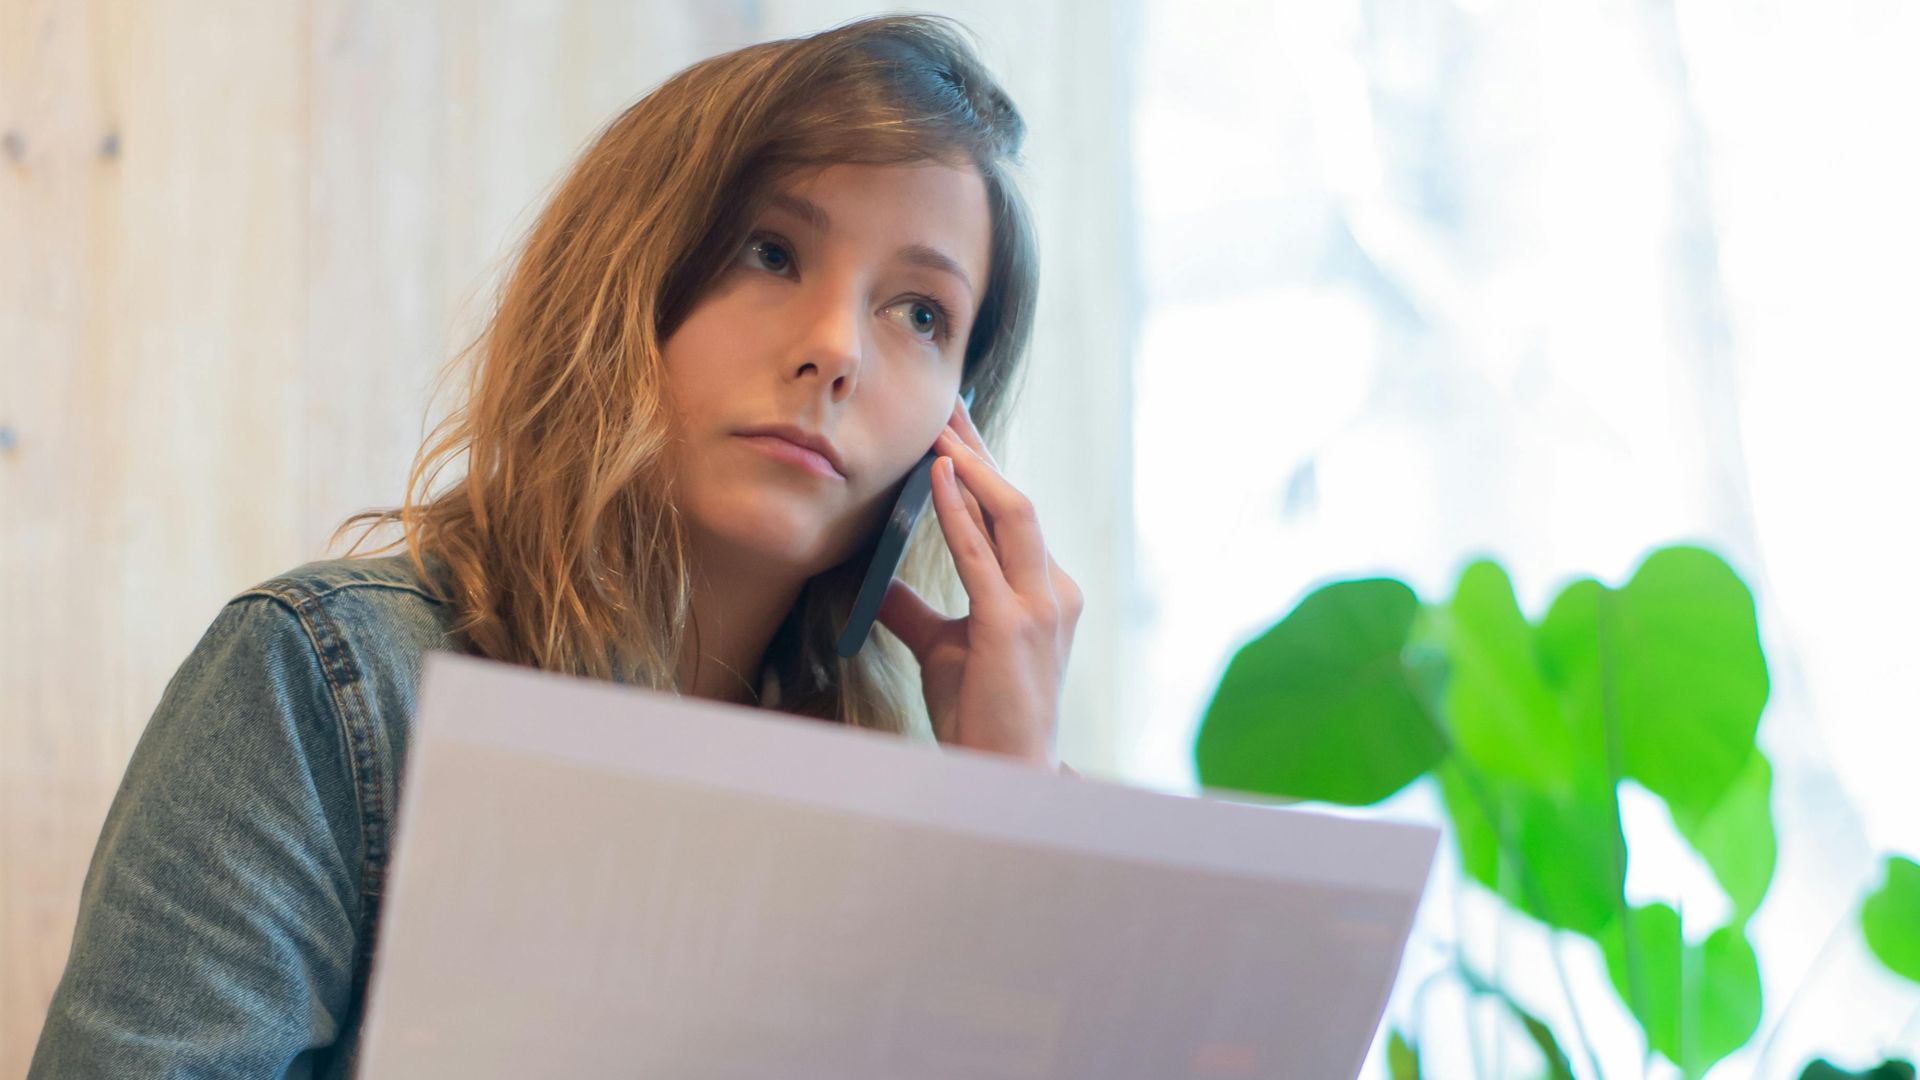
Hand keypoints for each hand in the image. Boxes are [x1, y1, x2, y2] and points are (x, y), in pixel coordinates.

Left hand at [874, 393, 1083, 769]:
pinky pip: (983, 555)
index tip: (953, 429)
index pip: (1011, 515)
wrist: (1004, 773)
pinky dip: (959, 510)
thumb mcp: (943, 649)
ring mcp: (1040, 607)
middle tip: (946, 404)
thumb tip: (872, 579)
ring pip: (1013, 513)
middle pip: (1015, 500)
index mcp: (1044, 591)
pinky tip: (937, 477)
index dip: (982, 468)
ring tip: (941, 428)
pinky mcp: (1013, 627)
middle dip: (980, 449)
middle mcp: (1053, 590)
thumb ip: (914, 611)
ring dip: (975, 464)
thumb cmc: (981, 715)